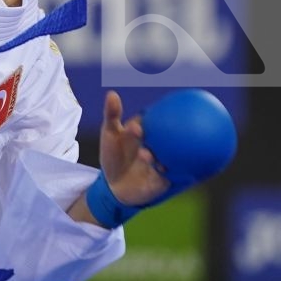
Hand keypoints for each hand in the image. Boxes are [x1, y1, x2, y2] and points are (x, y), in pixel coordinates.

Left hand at [98, 90, 169, 206]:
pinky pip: (171, 175)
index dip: (151, 117)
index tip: (139, 120)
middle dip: (158, 136)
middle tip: (140, 133)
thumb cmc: (113, 156)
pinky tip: (161, 170)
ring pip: (168, 157)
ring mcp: (163, 162)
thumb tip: (111, 94)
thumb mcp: (110, 135)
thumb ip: (112, 115)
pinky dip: (167, 172)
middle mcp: (158, 146)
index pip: (155, 121)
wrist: (115, 187)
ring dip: (158, 156)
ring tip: (144, 155)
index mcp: (148, 132)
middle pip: (165, 138)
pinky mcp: (165, 179)